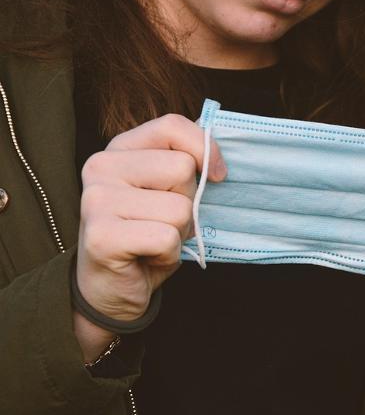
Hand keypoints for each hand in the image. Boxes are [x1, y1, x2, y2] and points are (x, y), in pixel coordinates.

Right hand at [74, 114, 226, 354]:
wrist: (111, 288)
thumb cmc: (147, 235)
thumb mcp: (169, 192)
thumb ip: (186, 166)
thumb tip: (219, 164)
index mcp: (119, 149)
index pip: (172, 126)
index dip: (205, 148)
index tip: (218, 176)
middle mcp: (100, 166)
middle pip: (182, 169)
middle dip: (188, 202)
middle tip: (163, 222)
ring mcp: (96, 200)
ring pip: (180, 208)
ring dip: (179, 232)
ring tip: (154, 241)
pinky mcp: (101, 235)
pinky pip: (167, 237)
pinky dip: (169, 254)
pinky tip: (147, 257)